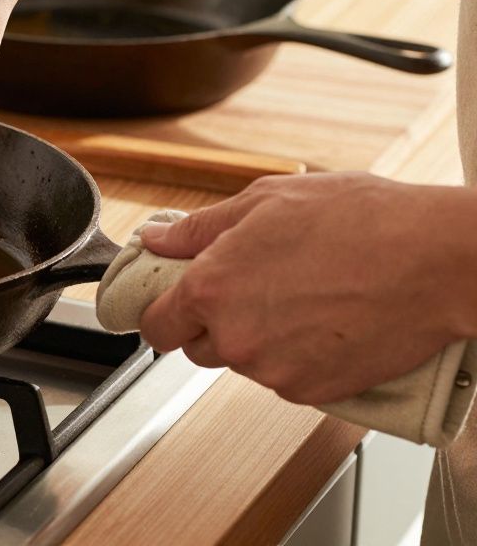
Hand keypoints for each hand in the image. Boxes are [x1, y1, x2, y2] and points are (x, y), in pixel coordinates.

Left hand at [139, 172, 476, 404]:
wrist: (437, 260)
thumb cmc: (362, 222)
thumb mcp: (265, 200)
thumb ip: (198, 228)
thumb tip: (157, 238)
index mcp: (211, 288)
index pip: (156, 326)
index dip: (165, 311)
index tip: (176, 302)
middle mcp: (235, 337)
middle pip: (199, 347)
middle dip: (216, 322)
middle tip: (257, 287)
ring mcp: (273, 371)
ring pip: (245, 362)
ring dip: (260, 338)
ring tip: (304, 296)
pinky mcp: (313, 393)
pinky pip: (286, 379)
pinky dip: (298, 357)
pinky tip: (325, 321)